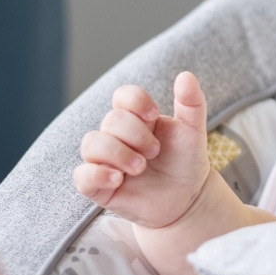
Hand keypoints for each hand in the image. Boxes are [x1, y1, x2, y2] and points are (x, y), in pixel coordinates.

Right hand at [74, 71, 210, 228]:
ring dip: (117, 153)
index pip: (123, 96)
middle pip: (111, 120)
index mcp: (138, 118)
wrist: (187, 198)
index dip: (135, 101)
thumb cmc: (186, 161)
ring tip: (140, 167)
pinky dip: (97, 174)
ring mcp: (105, 160)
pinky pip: (82, 175)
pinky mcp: (98, 186)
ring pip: (91, 143)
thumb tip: (185, 75)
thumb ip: (191, 103)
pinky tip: (118, 179)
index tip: (154, 115)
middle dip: (135, 135)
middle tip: (155, 152)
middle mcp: (117, 136)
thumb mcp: (193, 131)